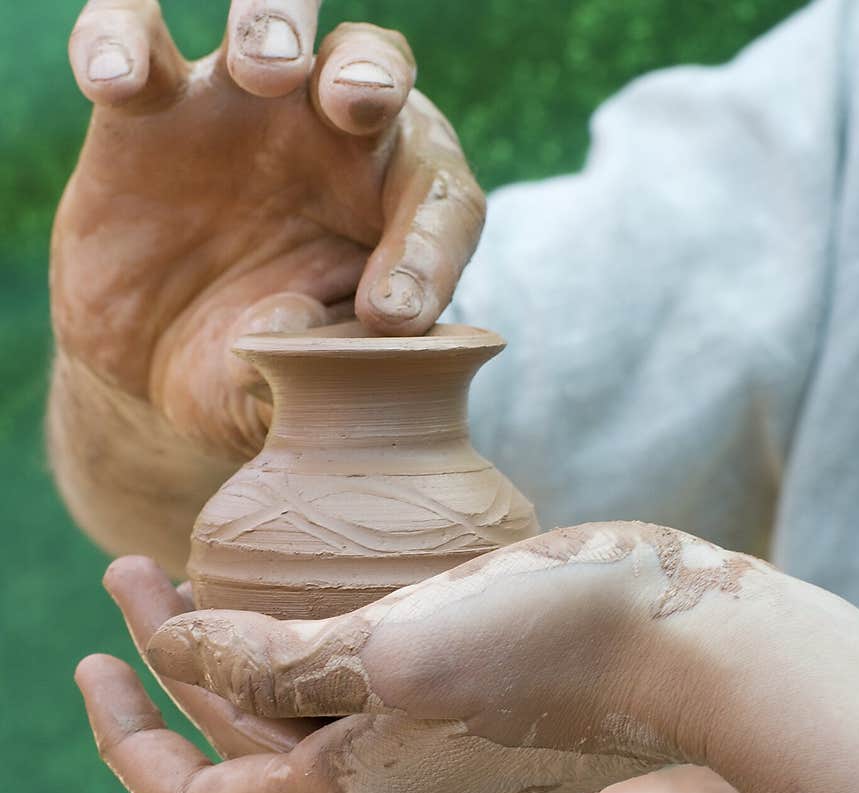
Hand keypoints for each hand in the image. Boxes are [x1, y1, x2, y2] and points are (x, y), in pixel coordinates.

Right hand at [54, 0, 481, 458]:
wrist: (155, 367)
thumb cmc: (255, 372)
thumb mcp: (296, 390)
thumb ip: (318, 364)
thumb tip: (301, 327)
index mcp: (393, 211)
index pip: (441, 204)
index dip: (431, 251)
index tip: (393, 317)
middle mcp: (329, 142)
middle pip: (376, 66)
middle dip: (373, 74)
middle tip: (357, 104)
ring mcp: (237, 110)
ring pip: (271, 25)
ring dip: (275, 27)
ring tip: (265, 71)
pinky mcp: (145, 107)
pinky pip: (133, 36)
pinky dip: (120, 40)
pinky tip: (118, 82)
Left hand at [83, 556, 858, 792]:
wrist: (686, 644)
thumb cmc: (548, 642)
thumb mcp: (390, 648)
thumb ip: (269, 661)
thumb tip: (173, 652)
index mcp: (353, 785)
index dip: (128, 741)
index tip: (89, 656)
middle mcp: (384, 782)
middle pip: (247, 744)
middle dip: (173, 667)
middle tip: (133, 576)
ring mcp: (430, 750)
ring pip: (304, 716)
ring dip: (239, 654)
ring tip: (195, 582)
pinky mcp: (469, 709)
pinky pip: (361, 693)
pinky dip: (311, 649)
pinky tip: (310, 600)